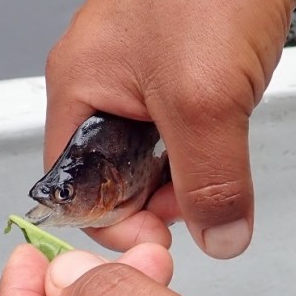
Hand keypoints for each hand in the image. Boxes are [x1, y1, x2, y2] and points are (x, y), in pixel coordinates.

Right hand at [43, 0, 295, 258]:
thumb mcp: (206, 99)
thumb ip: (209, 178)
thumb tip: (217, 236)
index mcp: (76, 86)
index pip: (71, 185)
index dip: (111, 219)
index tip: (159, 237)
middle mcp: (96, 78)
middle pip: (110, 170)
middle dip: (154, 194)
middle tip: (201, 199)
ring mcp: (133, 67)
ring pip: (147, 147)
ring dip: (184, 164)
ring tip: (219, 153)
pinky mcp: (171, 58)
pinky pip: (174, 118)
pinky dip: (201, 133)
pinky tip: (225, 123)